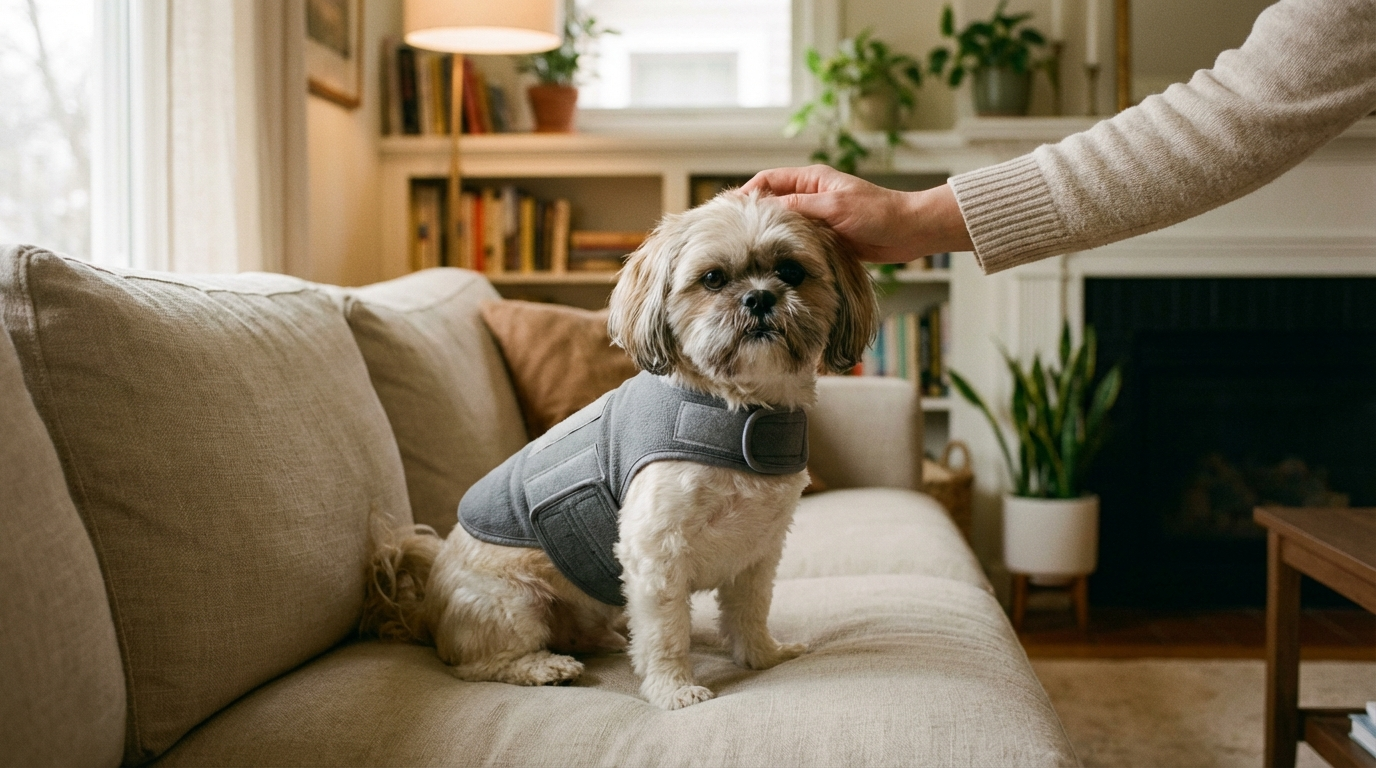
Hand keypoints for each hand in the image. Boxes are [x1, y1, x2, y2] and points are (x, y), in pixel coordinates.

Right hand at [741, 165, 973, 262]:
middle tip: (727, 232)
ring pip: (781, 223)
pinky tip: (770, 258)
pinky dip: (783, 246)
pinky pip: (796, 239)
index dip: (745, 193)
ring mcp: (817, 216)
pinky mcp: (825, 236)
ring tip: (742, 248)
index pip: (767, 181)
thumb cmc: (877, 213)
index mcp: (811, 178)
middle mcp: (811, 195)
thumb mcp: (834, 206)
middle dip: (750, 215)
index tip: (726, 210)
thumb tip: (763, 209)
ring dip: (765, 233)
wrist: (910, 231)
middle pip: (770, 202)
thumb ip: (798, 206)